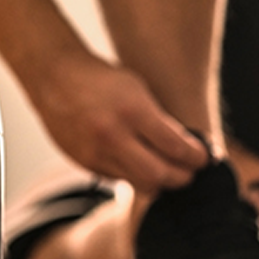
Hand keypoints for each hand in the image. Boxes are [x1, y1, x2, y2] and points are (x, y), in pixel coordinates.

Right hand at [25, 50, 209, 191]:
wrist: (54, 76)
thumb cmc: (103, 79)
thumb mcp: (138, 90)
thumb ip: (160, 122)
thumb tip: (187, 150)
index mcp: (133, 111)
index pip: (176, 147)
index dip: (196, 157)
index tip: (204, 158)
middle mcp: (113, 135)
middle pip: (160, 175)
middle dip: (182, 177)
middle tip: (190, 172)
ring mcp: (96, 152)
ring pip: (139, 183)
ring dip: (159, 180)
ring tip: (169, 171)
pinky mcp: (84, 163)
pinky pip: (118, 178)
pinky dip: (134, 174)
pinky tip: (141, 165)